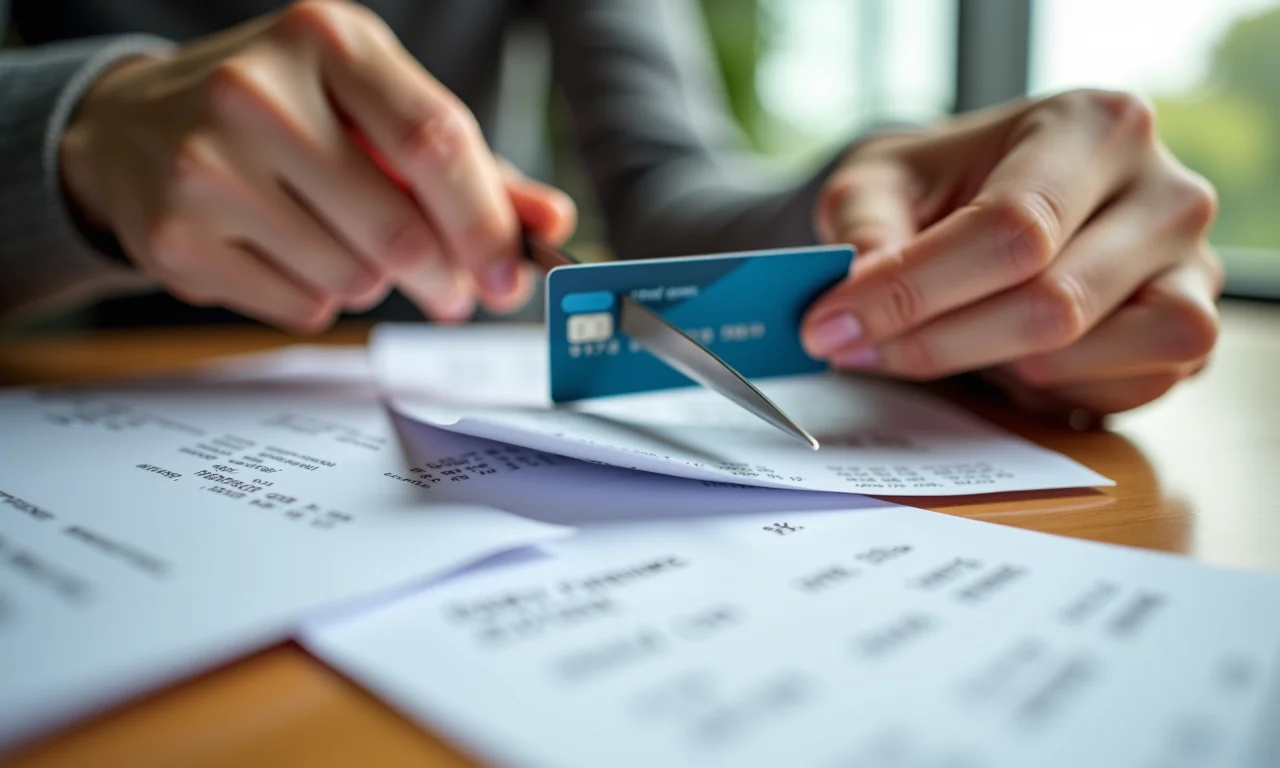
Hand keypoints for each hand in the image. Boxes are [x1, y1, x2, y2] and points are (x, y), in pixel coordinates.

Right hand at [59, 0, 575, 331]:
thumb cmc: (283, 113)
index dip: (486, 223)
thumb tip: (550, 223)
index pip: (434, 141)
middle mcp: (258, 92)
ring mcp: (207, 166)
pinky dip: (323, 298)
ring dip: (377, 282)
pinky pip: (302, 307)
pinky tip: (295, 255)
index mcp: (327, 41)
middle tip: (456, 291)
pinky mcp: (175, 238)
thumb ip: (468, 165)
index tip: (514, 274)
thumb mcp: (372, 107)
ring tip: (347, 244)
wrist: (135, 127)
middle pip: (397, 228)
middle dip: (445, 277)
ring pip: (354, 279)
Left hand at [802, 90, 1222, 417]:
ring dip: (996, 370)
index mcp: (1093, 128)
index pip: (1012, 228)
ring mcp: (1193, 270)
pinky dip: (1046, 394)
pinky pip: (1120, 395)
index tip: (831, 324)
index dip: (913, 290)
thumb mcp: (883, 182)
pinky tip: (1004, 363)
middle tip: (855, 350)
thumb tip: (857, 290)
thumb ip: (865, 228)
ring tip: (945, 343)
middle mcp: (1165, 194)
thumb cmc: (943, 188)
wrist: (993, 201)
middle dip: (934, 343)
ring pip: (1093, 355)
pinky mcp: (1190, 338)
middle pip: (1052, 302)